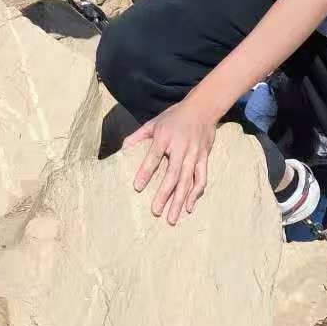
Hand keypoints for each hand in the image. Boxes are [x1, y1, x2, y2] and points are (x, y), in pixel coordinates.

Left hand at [124, 97, 216, 224]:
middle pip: (173, 174)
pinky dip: (195, 193)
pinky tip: (189, 207)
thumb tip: (122, 150)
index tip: (137, 187)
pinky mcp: (204, 158)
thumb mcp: (154, 123)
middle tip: (155, 211)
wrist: (203, 108)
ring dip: (180, 200)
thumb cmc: (174, 117)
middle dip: (164, 194)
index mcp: (165, 136)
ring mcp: (194, 154)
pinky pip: (201, 178)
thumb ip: (138, 137)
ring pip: (188, 180)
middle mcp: (181, 147)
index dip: (146, 171)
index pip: (154, 156)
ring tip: (172, 218)